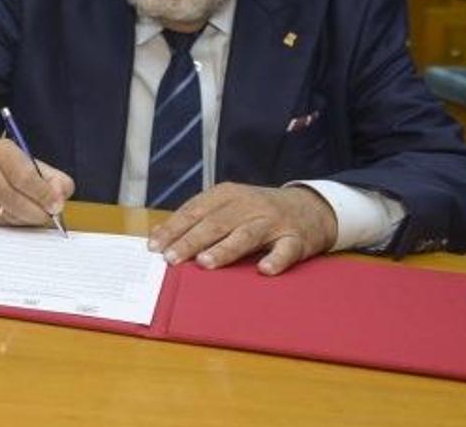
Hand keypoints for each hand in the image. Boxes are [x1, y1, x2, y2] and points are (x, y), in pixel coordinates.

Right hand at [0, 137, 73, 226]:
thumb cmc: (13, 165)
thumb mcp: (37, 164)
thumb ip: (55, 180)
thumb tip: (57, 201)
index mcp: (1, 151)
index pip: (24, 177)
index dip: (43, 194)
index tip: (56, 205)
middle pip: (14, 199)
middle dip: (37, 211)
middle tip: (49, 214)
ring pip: (6, 214)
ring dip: (25, 218)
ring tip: (33, 211)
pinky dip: (13, 221)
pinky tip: (18, 213)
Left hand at [146, 183, 336, 274]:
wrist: (310, 208)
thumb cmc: (258, 211)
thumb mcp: (227, 206)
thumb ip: (195, 218)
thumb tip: (157, 235)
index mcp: (227, 195)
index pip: (194, 211)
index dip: (174, 229)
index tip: (154, 246)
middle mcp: (248, 205)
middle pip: (216, 223)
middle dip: (191, 241)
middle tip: (172, 258)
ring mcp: (273, 221)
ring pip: (246, 235)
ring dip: (225, 249)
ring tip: (205, 263)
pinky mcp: (297, 238)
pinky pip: (286, 250)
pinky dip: (276, 259)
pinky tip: (264, 270)